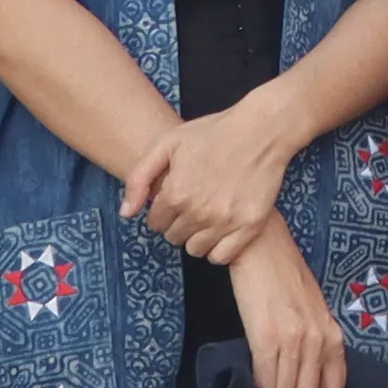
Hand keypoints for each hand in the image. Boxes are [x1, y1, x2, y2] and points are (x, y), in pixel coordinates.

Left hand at [120, 96, 295, 262]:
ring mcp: (225, 222)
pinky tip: (222, 230)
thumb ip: (139, 179)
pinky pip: (222, 256)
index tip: (176, 198)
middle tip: (194, 203)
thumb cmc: (213, 132)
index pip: (155, 223)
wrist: (261, 130)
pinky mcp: (249, 227)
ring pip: (196, 250)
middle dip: (179, 223)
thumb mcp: (167, 144)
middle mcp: (198, 212)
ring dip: (197, 237)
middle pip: (174, 238)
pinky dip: (218, 248)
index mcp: (175, 194)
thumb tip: (126, 214)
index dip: (163, 211)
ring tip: (208, 215)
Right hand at [231, 233, 346, 387]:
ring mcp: (295, 340)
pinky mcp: (267, 336)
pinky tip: (248, 387)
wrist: (261, 246)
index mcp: (333, 338)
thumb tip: (303, 379)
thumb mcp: (313, 313)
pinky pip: (265, 383)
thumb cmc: (284, 277)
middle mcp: (319, 342)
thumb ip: (315, 342)